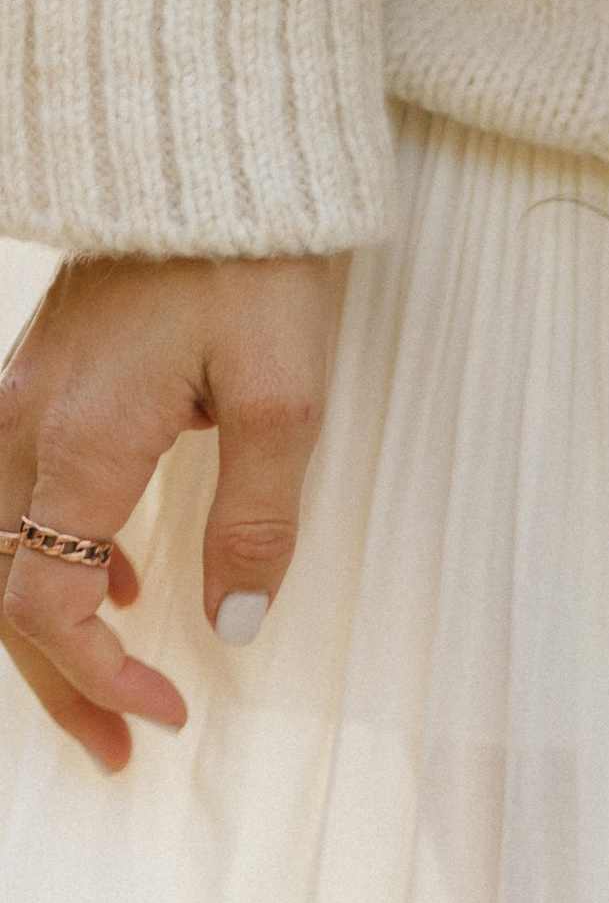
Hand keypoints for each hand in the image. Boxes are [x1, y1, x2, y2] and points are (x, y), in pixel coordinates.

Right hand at [0, 252, 347, 769]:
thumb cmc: (254, 263)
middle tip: (118, 751)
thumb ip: (257, 521)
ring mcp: (25, 394)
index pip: (42, 598)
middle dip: (52, 680)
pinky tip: (112, 581)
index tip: (166, 713)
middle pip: (0, 585)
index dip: (94, 673)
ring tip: (110, 693)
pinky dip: (46, 556)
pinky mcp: (44, 375)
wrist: (215, 150)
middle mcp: (28, 421)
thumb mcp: (286, 401)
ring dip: (42, 629)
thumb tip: (233, 622)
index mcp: (81, 440)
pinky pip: (12, 489)